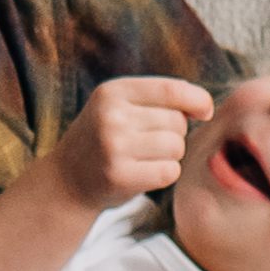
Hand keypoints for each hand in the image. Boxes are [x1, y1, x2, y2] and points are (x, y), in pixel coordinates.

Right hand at [38, 77, 210, 215]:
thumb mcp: (116, 106)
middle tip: (146, 143)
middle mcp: (112, 116)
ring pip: (176, 147)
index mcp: (112, 92)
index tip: (204, 110)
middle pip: (177, 122)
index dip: (197, 99)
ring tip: (143, 158)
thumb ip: (156, 98)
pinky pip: (169, 172)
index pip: (171, 89)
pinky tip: (143, 173)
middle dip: (173, 133)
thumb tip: (204, 105)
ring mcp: (114, 147)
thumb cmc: (102, 140)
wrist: (65, 181)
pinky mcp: (120, 176)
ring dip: (169, 155)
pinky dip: (164, 174)